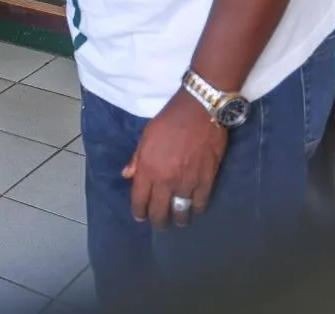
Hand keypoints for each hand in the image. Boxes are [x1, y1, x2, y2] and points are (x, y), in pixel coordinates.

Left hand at [123, 92, 226, 229]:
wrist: (199, 111)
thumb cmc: (169, 120)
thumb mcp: (146, 136)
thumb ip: (137, 159)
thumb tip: (128, 175)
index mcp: (148, 169)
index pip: (140, 200)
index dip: (139, 212)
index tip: (140, 217)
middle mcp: (165, 181)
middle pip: (160, 212)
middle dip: (158, 221)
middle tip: (160, 223)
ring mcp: (187, 183)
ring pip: (181, 212)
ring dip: (179, 219)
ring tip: (179, 221)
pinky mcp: (206, 181)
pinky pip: (200, 203)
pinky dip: (197, 208)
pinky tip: (195, 208)